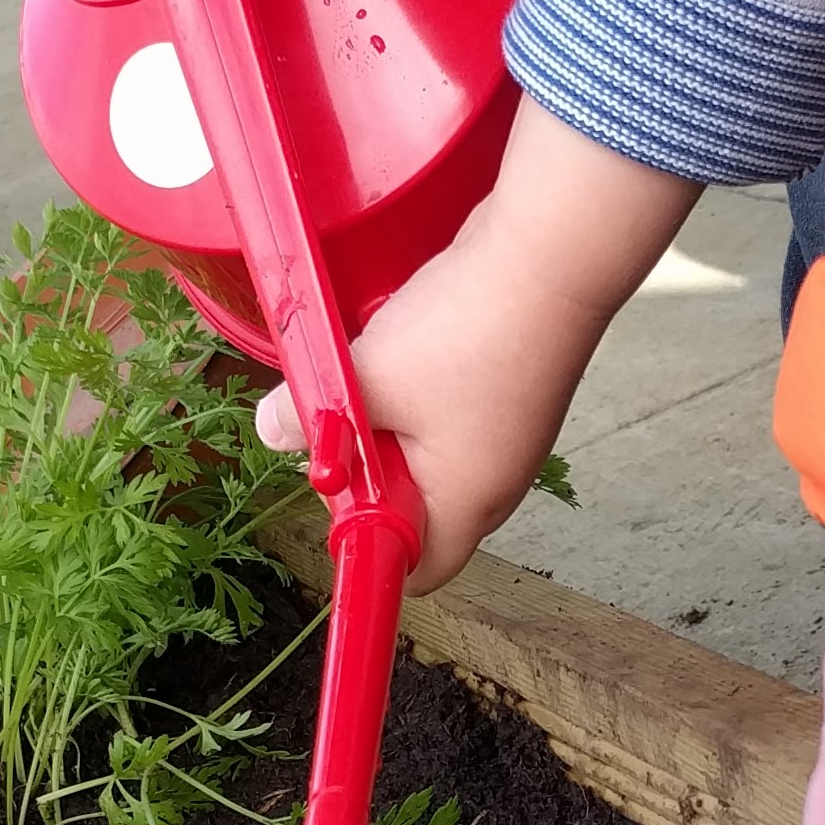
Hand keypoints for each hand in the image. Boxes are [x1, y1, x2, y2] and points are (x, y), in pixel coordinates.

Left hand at [255, 100, 695, 591]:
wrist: (551, 253)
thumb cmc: (468, 331)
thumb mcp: (369, 376)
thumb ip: (312, 413)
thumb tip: (272, 429)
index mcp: (467, 502)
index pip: (416, 570)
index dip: (366, 544)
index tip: (337, 490)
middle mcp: (497, 482)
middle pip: (419, 510)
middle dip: (370, 472)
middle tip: (343, 418)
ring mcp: (510, 437)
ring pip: (431, 455)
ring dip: (392, 423)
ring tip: (377, 373)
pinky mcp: (512, 394)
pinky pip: (453, 416)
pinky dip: (420, 393)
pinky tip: (407, 345)